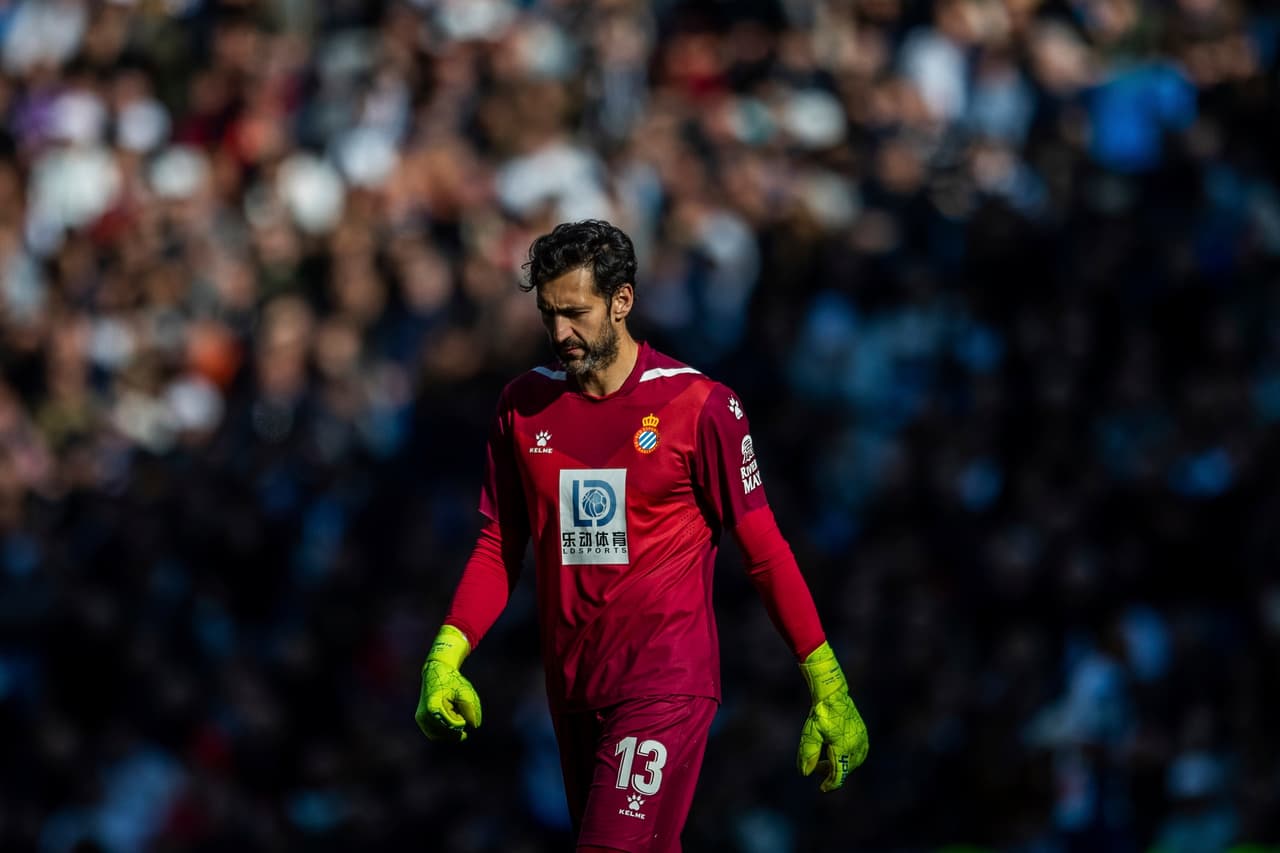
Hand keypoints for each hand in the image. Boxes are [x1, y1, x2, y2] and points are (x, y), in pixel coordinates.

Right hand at [415, 625, 481, 741]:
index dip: (462, 721)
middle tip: (459, 712)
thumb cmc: (452, 681)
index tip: (462, 710)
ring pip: (440, 736)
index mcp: (432, 707)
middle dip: (456, 727)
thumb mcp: (464, 691)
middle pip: (446, 733)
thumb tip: (474, 726)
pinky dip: (445, 732)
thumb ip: (470, 708)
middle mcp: (423, 716)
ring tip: (455, 715)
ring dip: (451, 731)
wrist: (436, 672)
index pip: (452, 725)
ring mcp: (421, 720)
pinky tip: (452, 723)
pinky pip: (434, 735)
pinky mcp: (421, 721)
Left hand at [797, 642, 868, 791]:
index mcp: (844, 747)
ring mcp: (862, 740)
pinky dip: (848, 758)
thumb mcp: (810, 734)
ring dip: (840, 765)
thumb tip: (805, 774)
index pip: (839, 774)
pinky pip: (859, 754)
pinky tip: (836, 752)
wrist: (833, 693)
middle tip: (817, 767)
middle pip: (845, 769)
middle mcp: (856, 746)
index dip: (830, 784)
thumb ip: (808, 755)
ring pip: (853, 762)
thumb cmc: (820, 713)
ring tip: (826, 760)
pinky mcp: (863, 734)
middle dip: (831, 772)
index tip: (822, 788)